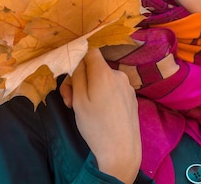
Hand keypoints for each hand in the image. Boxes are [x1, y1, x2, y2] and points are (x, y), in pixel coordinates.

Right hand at [60, 49, 140, 183]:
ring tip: (83, 111)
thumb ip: (77, 75)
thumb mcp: (79, 100)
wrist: (121, 150)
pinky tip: (99, 113)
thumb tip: (78, 56)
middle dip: (79, 81)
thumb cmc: (96, 126)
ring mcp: (127, 86)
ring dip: (89, 90)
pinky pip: (112, 88)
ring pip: (102, 79)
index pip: (90, 49)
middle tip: (69, 102)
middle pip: (94, 67)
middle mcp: (118, 74)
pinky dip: (102, 96)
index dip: (77, 57)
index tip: (68, 74)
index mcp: (104, 72)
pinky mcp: (131, 97)